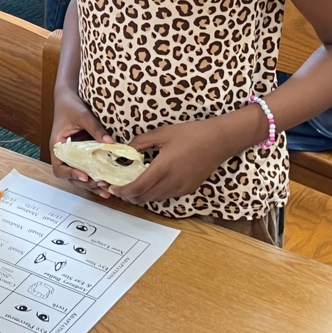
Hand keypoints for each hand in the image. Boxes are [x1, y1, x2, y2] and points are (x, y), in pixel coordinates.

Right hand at [50, 89, 114, 198]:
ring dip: (92, 185)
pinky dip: (96, 176)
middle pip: (71, 176)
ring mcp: (73, 155)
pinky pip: (87, 168)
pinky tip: (107, 183)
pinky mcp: (82, 154)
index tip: (85, 175)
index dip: (70, 174)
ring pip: (80, 175)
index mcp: (57, 146)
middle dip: (86, 183)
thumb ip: (95, 129)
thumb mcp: (82, 115)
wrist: (68, 97)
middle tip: (102, 184)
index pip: (59, 167)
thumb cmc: (70, 105)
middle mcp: (63, 154)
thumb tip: (110, 143)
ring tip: (107, 191)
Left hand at [110, 119, 228, 205]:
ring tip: (134, 184)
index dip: (122, 191)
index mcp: (163, 168)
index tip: (112, 187)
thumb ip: (142, 142)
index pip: (137, 187)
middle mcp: (171, 182)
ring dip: (141, 195)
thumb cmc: (191, 133)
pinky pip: (166, 196)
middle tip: (119, 187)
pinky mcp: (188, 189)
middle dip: (128, 195)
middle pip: (143, 198)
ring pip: (155, 199)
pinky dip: (155, 193)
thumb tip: (127, 149)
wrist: (219, 140)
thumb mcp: (163, 133)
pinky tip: (152, 182)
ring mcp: (181, 188)